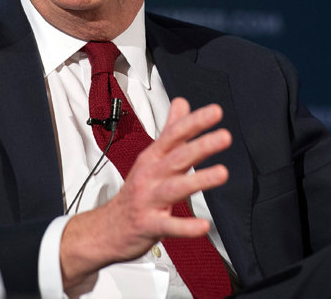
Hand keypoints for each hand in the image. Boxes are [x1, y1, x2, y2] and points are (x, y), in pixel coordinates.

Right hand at [59, 98, 231, 289]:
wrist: (106, 228)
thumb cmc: (135, 192)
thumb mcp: (150, 157)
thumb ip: (170, 130)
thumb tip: (182, 103)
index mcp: (153, 158)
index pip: (174, 134)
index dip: (194, 122)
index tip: (216, 112)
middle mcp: (150, 176)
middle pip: (177, 157)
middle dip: (201, 146)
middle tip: (224, 136)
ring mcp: (148, 200)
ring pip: (174, 188)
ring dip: (198, 180)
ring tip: (222, 173)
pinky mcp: (150, 225)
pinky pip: (169, 226)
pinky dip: (185, 226)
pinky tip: (203, 225)